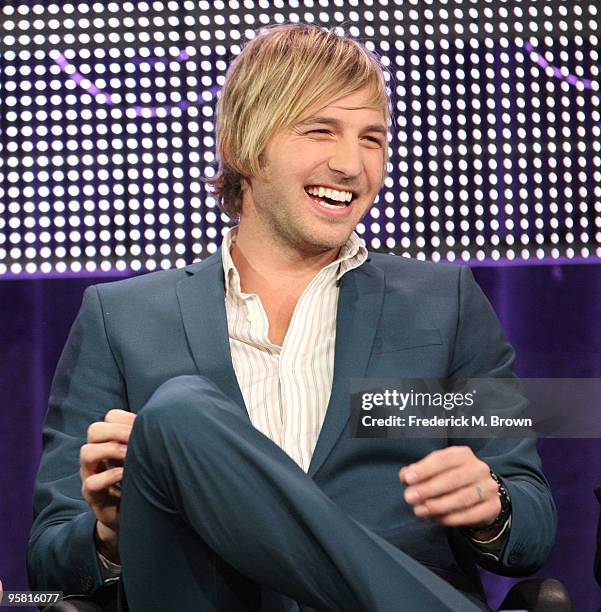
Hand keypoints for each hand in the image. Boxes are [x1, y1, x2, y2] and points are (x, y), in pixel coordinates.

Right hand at [80, 409, 135, 562]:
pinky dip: (109, 476)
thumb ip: (146, 440)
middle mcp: (97, 454)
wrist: (129, 514)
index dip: (126, 418)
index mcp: (109, 441)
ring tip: (130, 454)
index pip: (110, 418)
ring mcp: (91, 474)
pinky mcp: (92, 495)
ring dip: (111, 449)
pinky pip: (92, 482)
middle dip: (117, 430)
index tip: (145, 424)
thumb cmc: (139, 478)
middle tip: (135, 436)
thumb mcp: (142, 455)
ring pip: (87, 452)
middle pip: (94, 430)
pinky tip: (125, 474)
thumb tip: (166, 420)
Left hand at [399, 446, 500, 532]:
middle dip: (428, 489)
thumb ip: (417, 471)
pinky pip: (471, 514)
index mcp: (462, 454)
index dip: (424, 469)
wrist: (479, 495)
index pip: (442, 459)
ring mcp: (489, 487)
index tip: (408, 479)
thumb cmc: (450, 479)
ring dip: (438, 506)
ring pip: (462, 498)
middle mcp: (479, 468)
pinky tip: (436, 519)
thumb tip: (405, 476)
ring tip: (419, 511)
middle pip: (452, 479)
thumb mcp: (434, 470)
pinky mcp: (494, 506)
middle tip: (409, 498)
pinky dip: (451, 518)